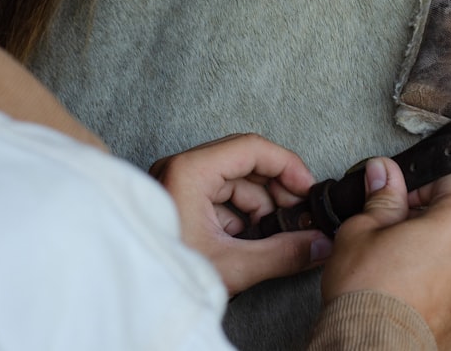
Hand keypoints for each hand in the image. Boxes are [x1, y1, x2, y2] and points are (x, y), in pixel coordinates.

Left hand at [149, 133, 331, 294]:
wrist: (131, 302)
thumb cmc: (164, 277)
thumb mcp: (231, 265)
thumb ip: (283, 253)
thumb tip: (319, 244)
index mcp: (189, 171)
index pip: (252, 148)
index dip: (287, 166)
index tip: (308, 188)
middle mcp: (180, 169)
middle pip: (244, 163)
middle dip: (277, 190)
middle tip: (300, 214)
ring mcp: (177, 184)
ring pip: (234, 182)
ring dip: (261, 206)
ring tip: (279, 234)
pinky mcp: (178, 202)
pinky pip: (220, 197)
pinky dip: (242, 215)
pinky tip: (255, 239)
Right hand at [321, 157, 450, 350]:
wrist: (369, 350)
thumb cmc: (367, 293)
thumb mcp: (363, 229)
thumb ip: (382, 197)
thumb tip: (384, 174)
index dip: (423, 182)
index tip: (400, 194)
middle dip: (423, 221)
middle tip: (389, 232)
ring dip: (430, 257)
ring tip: (393, 267)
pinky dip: (432, 289)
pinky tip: (402, 293)